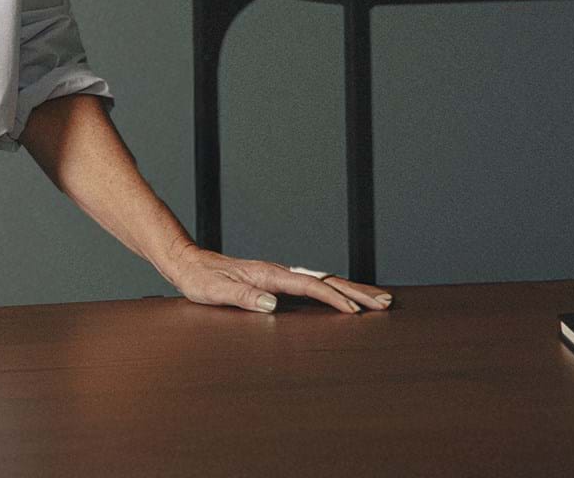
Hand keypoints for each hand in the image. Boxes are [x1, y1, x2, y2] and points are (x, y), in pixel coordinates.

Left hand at [163, 244, 392, 314]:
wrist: (188, 263)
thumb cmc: (200, 280)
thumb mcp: (215, 292)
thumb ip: (242, 298)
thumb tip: (272, 304)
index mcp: (268, 274)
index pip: (309, 287)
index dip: (334, 299)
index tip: (356, 310)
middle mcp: (278, 272)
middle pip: (325, 280)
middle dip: (357, 291)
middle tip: (385, 302)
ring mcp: (279, 275)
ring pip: (323, 281)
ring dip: (351, 290)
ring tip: (377, 300)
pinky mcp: (276, 281)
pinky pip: (313, 285)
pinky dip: (335, 290)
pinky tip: (345, 298)